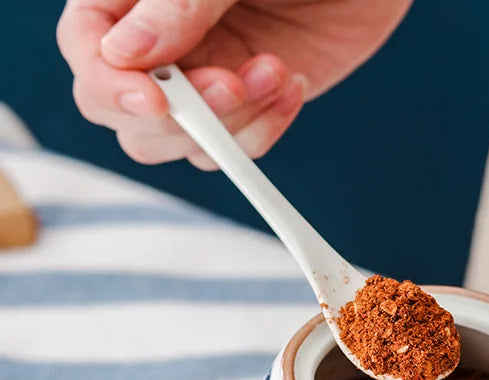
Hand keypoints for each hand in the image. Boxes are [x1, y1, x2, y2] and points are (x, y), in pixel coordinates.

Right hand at [57, 0, 410, 167]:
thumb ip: (182, 2)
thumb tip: (125, 52)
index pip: (87, 47)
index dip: (109, 84)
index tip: (155, 101)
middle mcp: (160, 43)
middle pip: (125, 114)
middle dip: (182, 116)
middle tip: (234, 82)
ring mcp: (203, 80)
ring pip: (181, 144)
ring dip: (232, 123)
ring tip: (278, 71)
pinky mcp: (247, 107)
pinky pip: (236, 147)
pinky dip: (265, 130)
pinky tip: (293, 84)